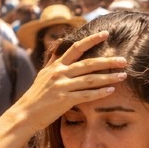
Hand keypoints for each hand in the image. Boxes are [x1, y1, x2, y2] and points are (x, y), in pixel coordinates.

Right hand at [10, 31, 126, 134]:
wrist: (25, 114)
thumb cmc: (36, 95)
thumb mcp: (44, 74)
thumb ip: (54, 62)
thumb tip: (60, 47)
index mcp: (56, 65)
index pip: (76, 48)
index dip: (91, 40)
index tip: (106, 33)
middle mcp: (59, 73)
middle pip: (88, 63)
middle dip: (108, 61)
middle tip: (124, 60)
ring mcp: (62, 86)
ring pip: (90, 79)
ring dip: (108, 77)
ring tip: (123, 75)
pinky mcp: (64, 100)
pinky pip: (86, 95)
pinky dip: (99, 93)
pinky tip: (111, 91)